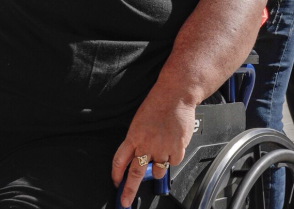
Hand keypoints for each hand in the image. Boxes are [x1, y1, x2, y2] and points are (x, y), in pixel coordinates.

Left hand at [111, 91, 194, 206]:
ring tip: (161, 154)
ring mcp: (162, 148)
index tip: (116, 183)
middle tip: (125, 201)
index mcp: (133, 136)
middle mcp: (146, 144)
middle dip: (129, 190)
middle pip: (135, 173)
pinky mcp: (177, 148)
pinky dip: (172, 157)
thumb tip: (137, 155)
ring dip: (157, 168)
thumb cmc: (158, 103)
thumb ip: (138, 140)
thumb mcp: (139, 121)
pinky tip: (173, 145)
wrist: (176, 95)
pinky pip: (173, 162)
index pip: (119, 161)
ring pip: (157, 171)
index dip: (116, 175)